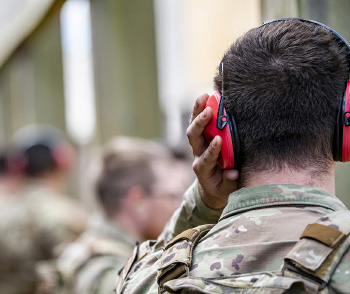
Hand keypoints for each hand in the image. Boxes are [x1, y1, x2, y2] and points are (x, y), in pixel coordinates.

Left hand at [186, 94, 238, 208]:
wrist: (212, 187)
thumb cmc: (222, 187)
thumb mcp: (228, 190)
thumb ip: (230, 182)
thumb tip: (232, 172)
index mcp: (203, 169)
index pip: (206, 158)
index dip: (212, 149)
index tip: (219, 140)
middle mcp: (198, 155)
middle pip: (193, 138)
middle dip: (200, 124)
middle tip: (209, 111)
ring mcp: (198, 145)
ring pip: (194, 127)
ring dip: (197, 111)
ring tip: (204, 97)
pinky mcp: (201, 138)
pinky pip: (198, 122)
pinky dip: (200, 110)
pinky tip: (205, 97)